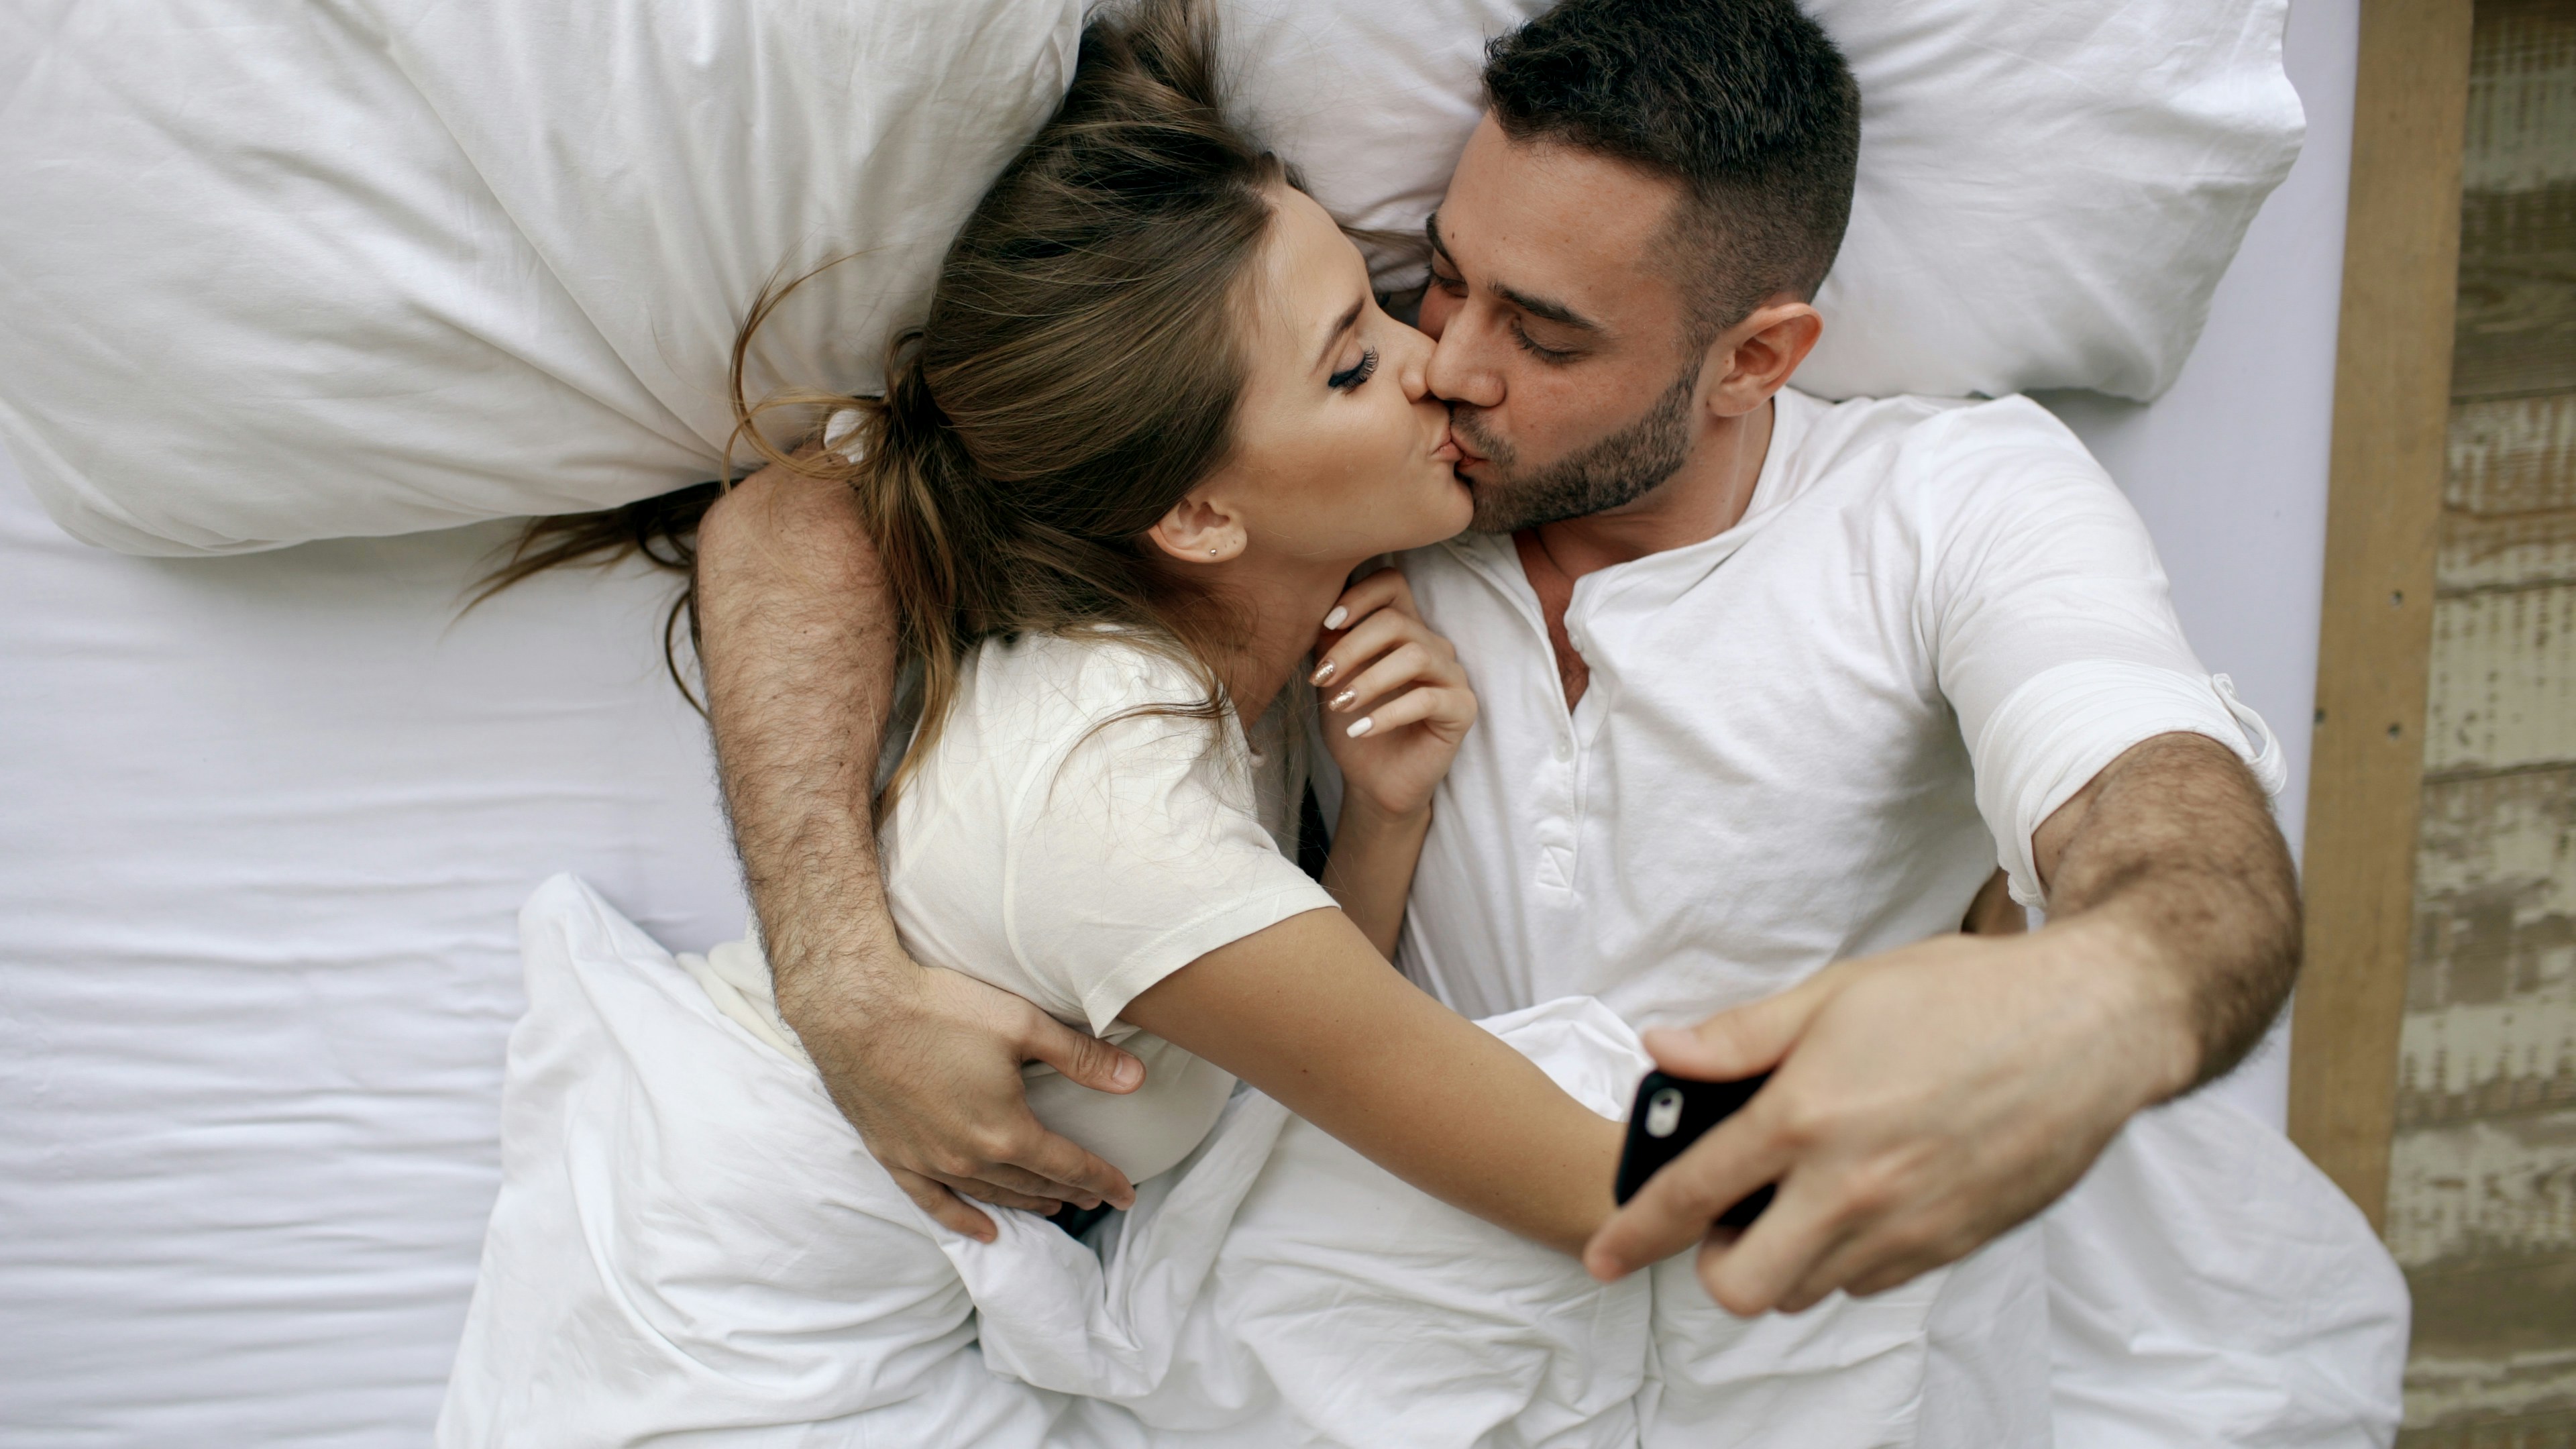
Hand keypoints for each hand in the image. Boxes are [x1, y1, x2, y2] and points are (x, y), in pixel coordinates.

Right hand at [774, 946, 1144, 1241]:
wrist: (854, 1007)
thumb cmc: (939, 1007)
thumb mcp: (1021, 1023)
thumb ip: (1080, 1056)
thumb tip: (1136, 1079)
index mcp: (1004, 1130)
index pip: (1068, 1165)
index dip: (1102, 1180)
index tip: (1127, 1194)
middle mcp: (967, 1157)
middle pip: (1031, 1184)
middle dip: (1068, 1191)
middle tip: (1094, 1198)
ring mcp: (927, 1161)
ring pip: (988, 1195)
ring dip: (1025, 1203)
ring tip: (1053, 1206)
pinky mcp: (893, 1155)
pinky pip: (933, 1202)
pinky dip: (962, 1219)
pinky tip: (984, 1231)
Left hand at [1313, 568, 1476, 819]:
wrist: (1371, 780)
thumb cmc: (1352, 723)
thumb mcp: (1333, 677)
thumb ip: (1328, 641)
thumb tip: (1316, 609)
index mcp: (1403, 628)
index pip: (1392, 584)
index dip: (1360, 595)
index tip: (1327, 622)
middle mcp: (1432, 645)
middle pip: (1397, 621)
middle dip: (1351, 647)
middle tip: (1321, 678)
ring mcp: (1452, 676)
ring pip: (1415, 655)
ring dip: (1369, 679)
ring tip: (1340, 704)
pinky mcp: (1462, 710)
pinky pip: (1428, 699)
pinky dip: (1388, 713)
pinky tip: (1361, 729)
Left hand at [1582, 914, 2194, 1311]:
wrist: (2089, 1026)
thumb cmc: (1963, 997)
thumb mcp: (1837, 993)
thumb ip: (1741, 1036)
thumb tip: (1661, 1052)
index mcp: (1807, 1117)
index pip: (1691, 1196)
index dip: (1634, 1232)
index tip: (1603, 1254)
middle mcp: (1853, 1187)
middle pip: (1743, 1286)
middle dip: (1715, 1264)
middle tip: (1725, 1218)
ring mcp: (1909, 1226)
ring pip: (1810, 1291)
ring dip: (1784, 1260)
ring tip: (1797, 1198)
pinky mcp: (1955, 1244)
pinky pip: (1872, 1282)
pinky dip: (1846, 1258)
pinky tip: (1859, 1201)